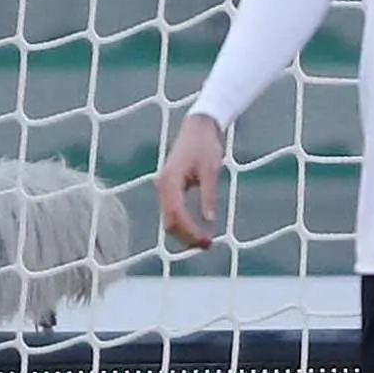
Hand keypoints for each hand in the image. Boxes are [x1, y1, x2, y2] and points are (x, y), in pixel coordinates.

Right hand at [157, 113, 226, 250]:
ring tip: (204, 241)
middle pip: (169, 221)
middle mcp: (163, 185)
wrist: (198, 127)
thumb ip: (209, 194)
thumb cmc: (205, 145)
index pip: (176, 214)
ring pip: (169, 218)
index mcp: (170, 180)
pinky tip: (196, 230)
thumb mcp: (211, 170)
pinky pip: (172, 211)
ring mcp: (164, 187)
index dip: (190, 231)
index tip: (206, 240)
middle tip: (208, 245)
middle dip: (186, 236)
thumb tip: (209, 220)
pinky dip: (182, 224)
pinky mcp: (169, 188)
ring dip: (184, 233)